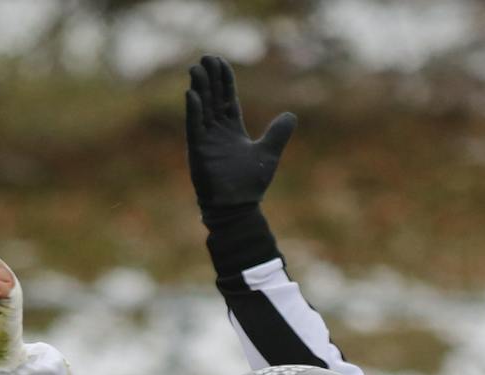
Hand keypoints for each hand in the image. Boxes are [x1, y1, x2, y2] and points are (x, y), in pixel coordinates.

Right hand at [185, 55, 295, 215]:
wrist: (238, 207)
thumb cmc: (251, 184)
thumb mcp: (269, 153)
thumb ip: (278, 133)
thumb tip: (291, 115)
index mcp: (232, 130)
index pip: (226, 99)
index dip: (224, 81)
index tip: (221, 62)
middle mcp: (217, 132)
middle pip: (212, 98)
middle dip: (210, 78)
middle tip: (206, 57)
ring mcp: (206, 140)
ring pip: (201, 108)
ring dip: (199, 88)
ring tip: (196, 69)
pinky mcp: (198, 151)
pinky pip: (194, 127)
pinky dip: (193, 111)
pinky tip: (192, 94)